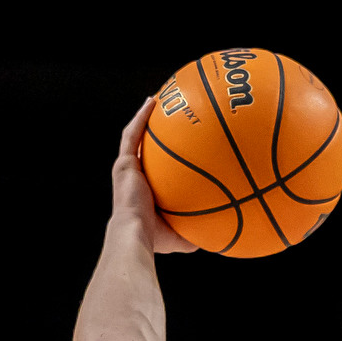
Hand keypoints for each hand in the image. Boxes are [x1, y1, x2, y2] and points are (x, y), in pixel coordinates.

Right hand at [110, 98, 194, 254]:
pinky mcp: (123, 164)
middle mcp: (134, 178)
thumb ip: (196, 234)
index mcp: (144, 192)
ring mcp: (127, 170)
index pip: (154, 172)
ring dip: (144, 119)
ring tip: (157, 101)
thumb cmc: (155, 239)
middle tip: (168, 119)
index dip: (162, 160)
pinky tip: (151, 102)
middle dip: (154, 134)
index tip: (177, 149)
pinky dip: (141, 118)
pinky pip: (132, 135)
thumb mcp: (181, 237)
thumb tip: (218, 238)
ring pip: (134, 137)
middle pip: (144, 150)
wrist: (135, 234)